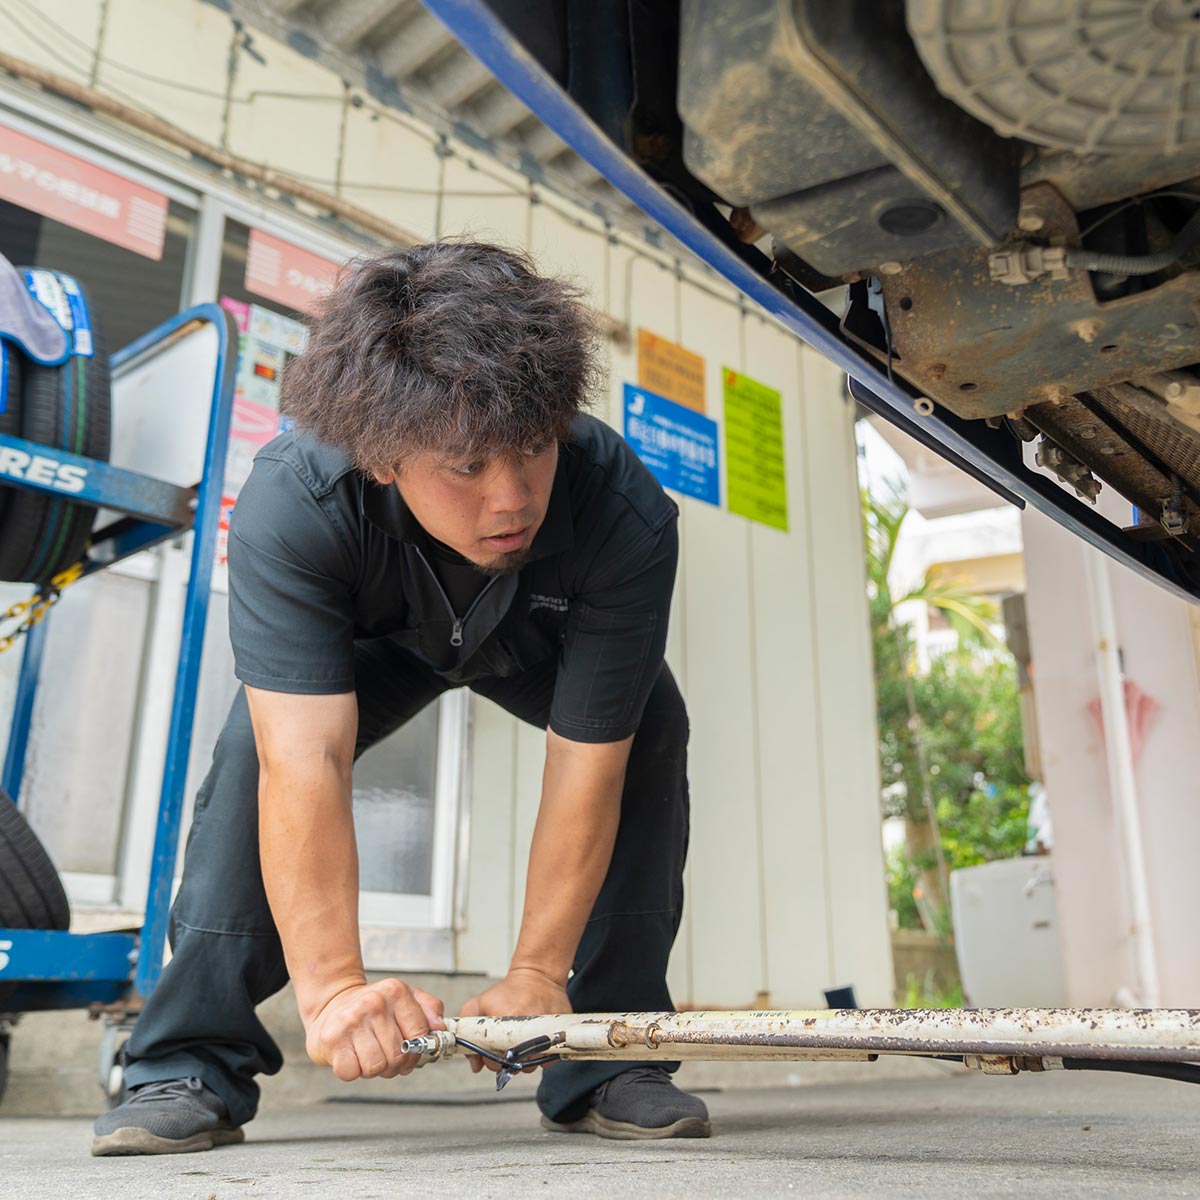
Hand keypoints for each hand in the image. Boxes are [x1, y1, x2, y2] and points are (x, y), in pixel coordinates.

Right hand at [304, 979, 445, 1081]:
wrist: (331, 1001)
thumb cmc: (371, 1005)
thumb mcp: (404, 997)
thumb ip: (429, 1008)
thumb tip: (441, 1028)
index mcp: (395, 992)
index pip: (420, 1034)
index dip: (418, 1050)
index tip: (411, 1050)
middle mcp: (373, 1003)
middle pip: (398, 1055)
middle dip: (395, 1063)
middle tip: (386, 1054)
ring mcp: (351, 1021)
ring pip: (376, 1067)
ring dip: (374, 1068)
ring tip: (368, 1053)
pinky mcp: (332, 1039)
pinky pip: (351, 1073)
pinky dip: (353, 1071)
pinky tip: (352, 1056)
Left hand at [459, 965, 570, 1073]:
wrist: (538, 975)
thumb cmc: (508, 991)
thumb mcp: (478, 1003)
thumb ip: (467, 1031)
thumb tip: (475, 1064)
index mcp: (505, 1019)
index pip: (495, 1059)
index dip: (491, 1059)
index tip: (492, 1049)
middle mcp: (527, 1028)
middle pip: (515, 1066)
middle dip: (507, 1061)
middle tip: (507, 1044)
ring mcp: (546, 1032)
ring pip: (533, 1065)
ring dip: (525, 1059)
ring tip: (522, 1040)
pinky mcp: (558, 1033)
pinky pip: (549, 1058)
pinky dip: (541, 1055)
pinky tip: (535, 1040)